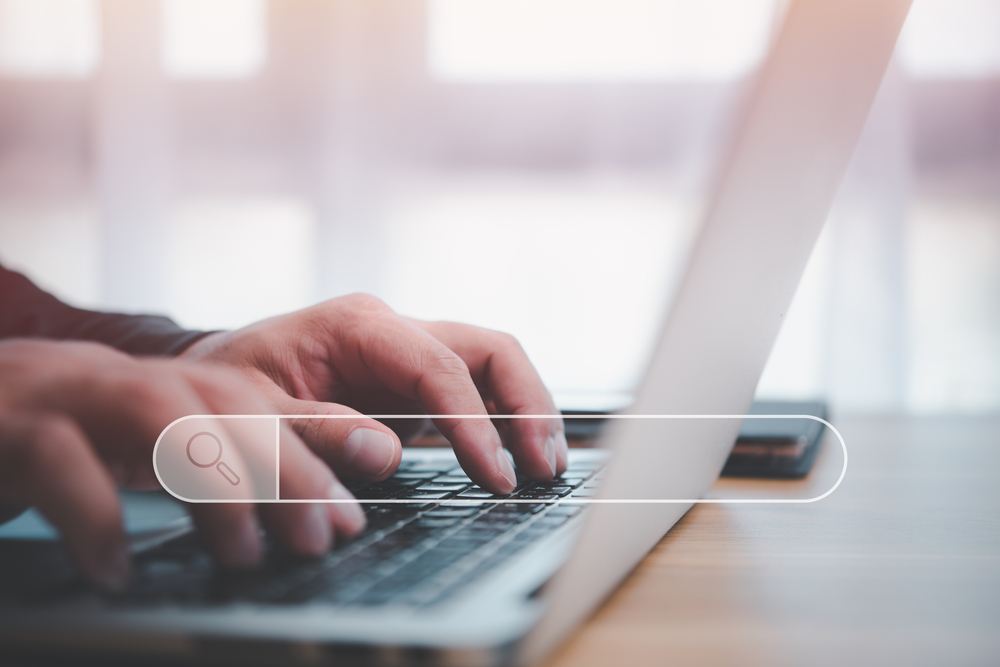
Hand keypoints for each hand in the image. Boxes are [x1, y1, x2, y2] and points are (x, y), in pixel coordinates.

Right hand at [0, 340, 364, 589]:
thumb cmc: (40, 443)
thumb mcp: (131, 449)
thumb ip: (207, 464)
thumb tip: (299, 510)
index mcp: (159, 383)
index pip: (257, 397)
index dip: (319, 433)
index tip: (370, 481)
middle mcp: (121, 377)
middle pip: (223, 400)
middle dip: (284, 466)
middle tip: (321, 535)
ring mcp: (62, 390)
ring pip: (158, 413)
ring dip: (213, 484)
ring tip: (244, 554)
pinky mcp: (4, 421)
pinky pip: (57, 457)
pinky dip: (96, 513)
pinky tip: (117, 567)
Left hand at [180, 294, 567, 493]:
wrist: (206, 383)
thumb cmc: (223, 391)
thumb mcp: (250, 413)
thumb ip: (316, 430)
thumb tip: (388, 453)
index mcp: (354, 324)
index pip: (438, 366)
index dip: (474, 422)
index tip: (495, 475)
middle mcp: (392, 329)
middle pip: (489, 349)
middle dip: (526, 405)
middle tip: (543, 465)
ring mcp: (407, 351)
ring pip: (494, 364)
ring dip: (527, 411)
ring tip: (547, 463)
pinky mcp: (413, 381)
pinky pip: (476, 389)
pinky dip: (504, 420)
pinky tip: (519, 455)